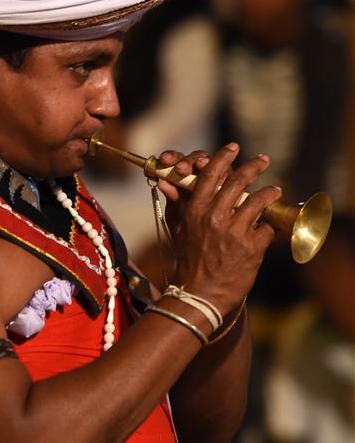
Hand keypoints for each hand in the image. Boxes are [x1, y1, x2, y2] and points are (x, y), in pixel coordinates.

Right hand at [155, 143, 279, 315]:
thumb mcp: (179, 230)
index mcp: (194, 211)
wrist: (199, 294)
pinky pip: (266, 227)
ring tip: (275, 189)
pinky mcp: (251, 247)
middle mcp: (214, 217)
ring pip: (257, 200)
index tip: (233, 147)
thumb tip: (166, 181)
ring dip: (269, 192)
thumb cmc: (187, 261)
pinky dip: (268, 226)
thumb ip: (178, 204)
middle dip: (254, 166)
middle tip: (264, 159)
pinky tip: (269, 226)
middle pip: (237, 181)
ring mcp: (234, 231)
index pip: (209, 174)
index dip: (223, 157)